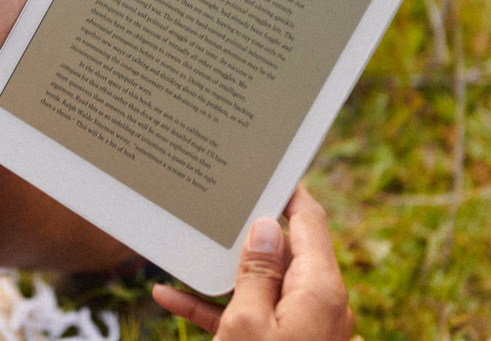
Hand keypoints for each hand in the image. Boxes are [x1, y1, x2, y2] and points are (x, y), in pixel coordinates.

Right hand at [152, 185, 352, 339]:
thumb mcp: (249, 324)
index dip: (290, 191)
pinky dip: (216, 306)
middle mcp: (318, 304)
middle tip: (219, 201)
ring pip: (260, 284)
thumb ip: (258, 271)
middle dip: (248, 229)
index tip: (269, 166)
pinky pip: (249, 317)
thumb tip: (267, 226)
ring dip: (223, 270)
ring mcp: (301, 328)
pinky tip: (171, 295)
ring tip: (190, 243)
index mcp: (319, 289)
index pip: (310, 221)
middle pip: (284, 251)